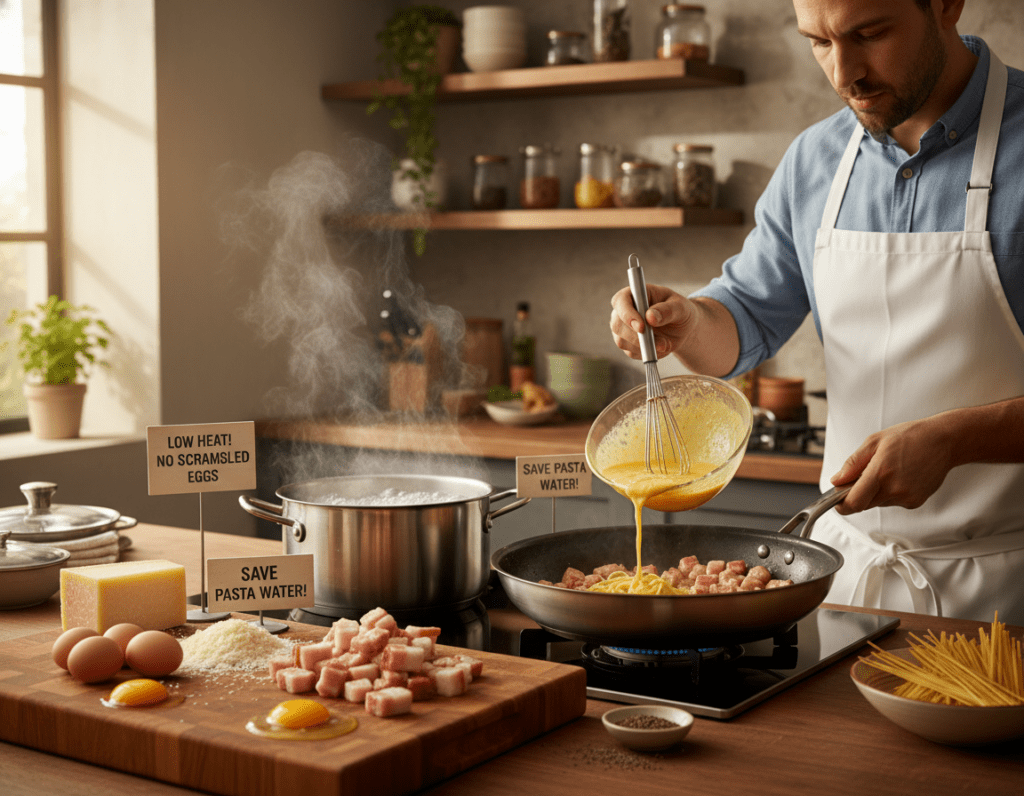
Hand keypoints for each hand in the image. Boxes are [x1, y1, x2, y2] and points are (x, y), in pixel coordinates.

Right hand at [609, 283, 695, 360]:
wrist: (681, 328)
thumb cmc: (680, 311)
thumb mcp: (681, 308)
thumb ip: (667, 310)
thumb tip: (650, 317)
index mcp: (635, 294)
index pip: (620, 301)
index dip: (627, 315)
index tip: (642, 327)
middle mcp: (624, 310)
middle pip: (617, 324)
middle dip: (636, 337)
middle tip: (659, 343)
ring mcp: (623, 328)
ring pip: (622, 341)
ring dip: (644, 347)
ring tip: (665, 344)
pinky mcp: (627, 343)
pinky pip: (631, 352)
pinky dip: (647, 353)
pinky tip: (660, 347)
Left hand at [829, 417, 955, 513]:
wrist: (944, 441)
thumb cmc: (910, 437)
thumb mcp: (874, 441)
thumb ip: (852, 464)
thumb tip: (836, 481)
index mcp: (881, 472)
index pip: (854, 502)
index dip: (842, 505)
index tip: (837, 501)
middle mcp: (894, 488)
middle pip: (864, 504)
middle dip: (858, 494)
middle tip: (865, 475)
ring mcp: (907, 497)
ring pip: (878, 503)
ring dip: (875, 492)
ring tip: (889, 470)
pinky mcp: (915, 502)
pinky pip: (893, 502)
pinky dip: (890, 493)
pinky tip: (901, 476)